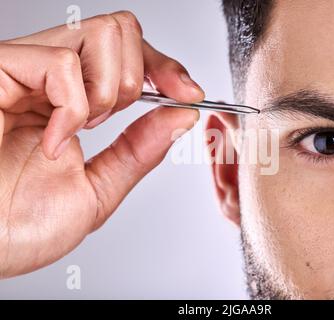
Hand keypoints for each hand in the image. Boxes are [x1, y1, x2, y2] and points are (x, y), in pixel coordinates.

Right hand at [0, 11, 202, 277]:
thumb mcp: (97, 190)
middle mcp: (48, 80)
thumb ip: (139, 150)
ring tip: (77, 130)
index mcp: (68, 103)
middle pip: (121, 30)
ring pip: (102, 34)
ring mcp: (25, 70)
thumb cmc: (17, 228)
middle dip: (136, 81)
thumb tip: (181, 115)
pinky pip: (62, 62)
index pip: (128, 55)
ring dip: (108, 93)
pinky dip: (72, 108)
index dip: (164, 69)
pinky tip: (54, 139)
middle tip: (110, 121)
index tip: (189, 94)